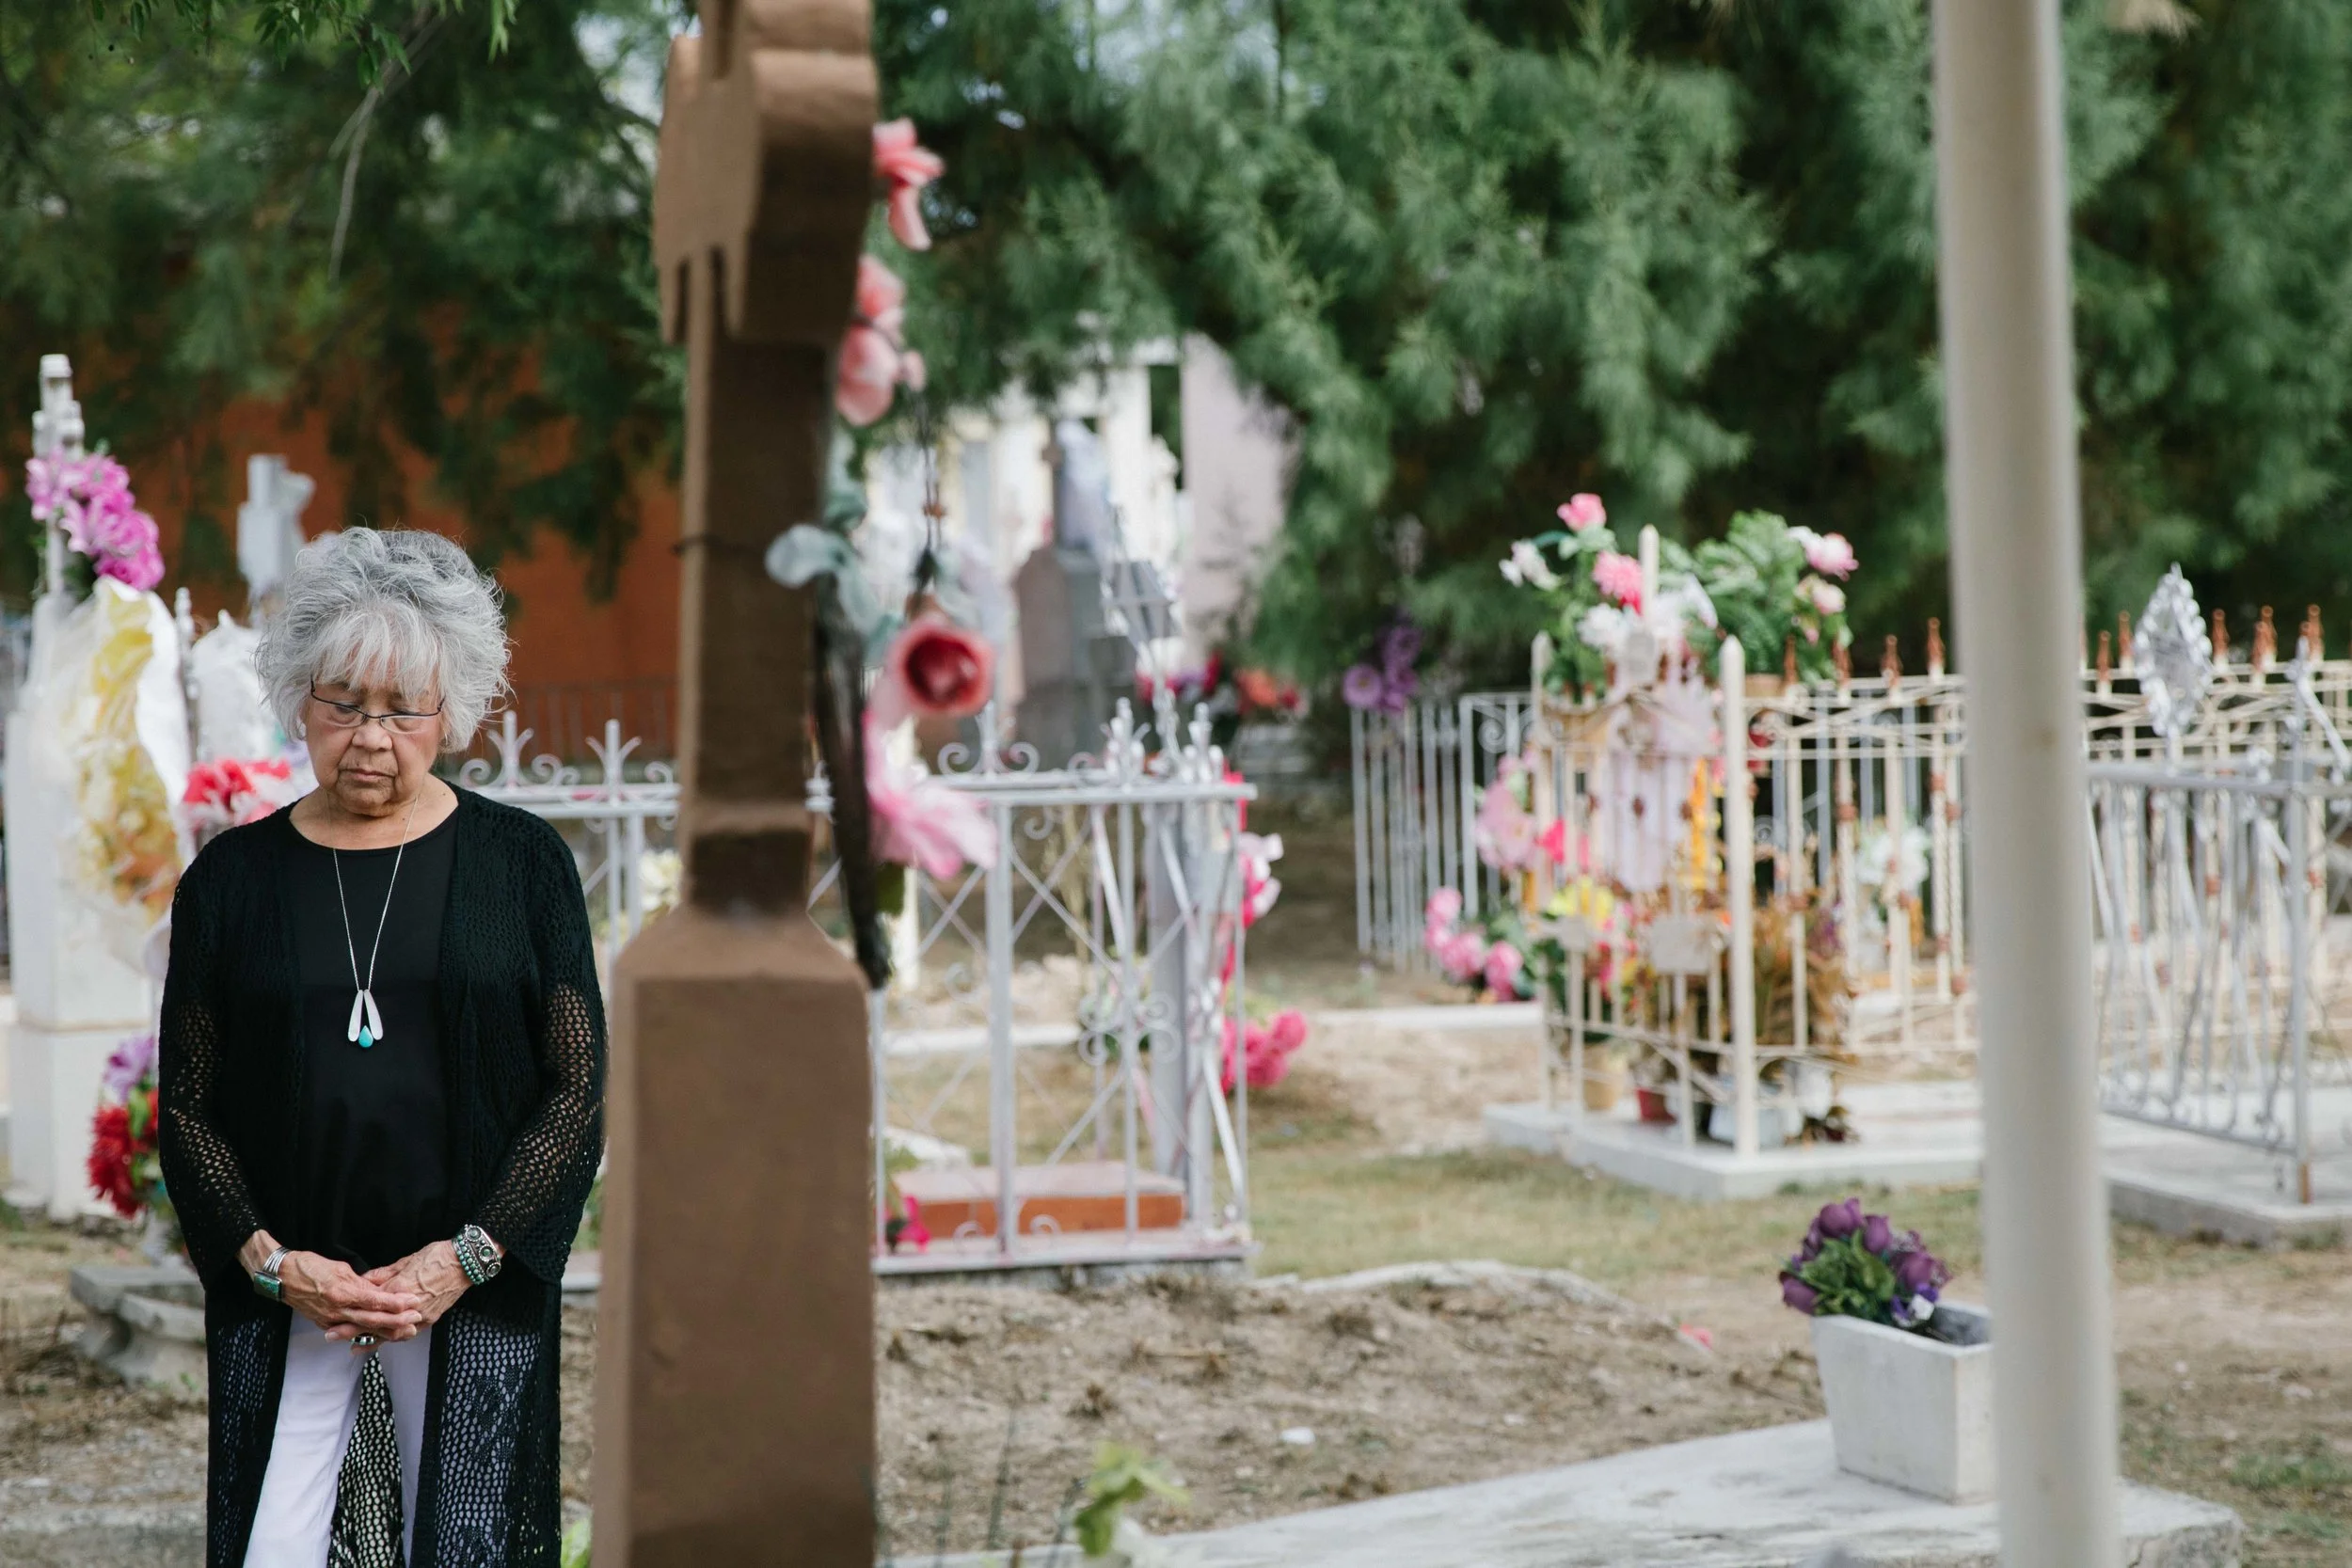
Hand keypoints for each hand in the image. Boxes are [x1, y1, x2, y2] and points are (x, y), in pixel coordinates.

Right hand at [277, 1250, 423, 1341]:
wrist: (281, 1277)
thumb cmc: (310, 1267)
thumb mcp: (341, 1268)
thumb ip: (361, 1283)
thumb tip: (378, 1291)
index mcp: (342, 1292)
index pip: (375, 1300)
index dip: (396, 1302)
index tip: (413, 1300)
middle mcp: (337, 1309)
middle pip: (372, 1319)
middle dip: (397, 1321)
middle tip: (417, 1318)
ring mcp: (330, 1320)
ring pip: (362, 1329)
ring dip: (385, 1331)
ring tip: (405, 1331)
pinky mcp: (324, 1324)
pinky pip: (348, 1331)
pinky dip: (365, 1334)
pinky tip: (379, 1335)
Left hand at [342, 1242, 471, 1347]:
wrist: (465, 1262)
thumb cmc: (437, 1256)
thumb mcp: (406, 1261)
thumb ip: (383, 1275)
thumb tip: (364, 1281)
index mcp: (400, 1287)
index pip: (370, 1301)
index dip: (351, 1308)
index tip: (333, 1313)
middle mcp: (408, 1306)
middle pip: (376, 1321)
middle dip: (352, 1329)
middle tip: (331, 1335)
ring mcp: (420, 1315)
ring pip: (390, 1333)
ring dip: (370, 1340)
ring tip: (351, 1346)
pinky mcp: (430, 1319)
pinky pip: (406, 1334)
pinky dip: (391, 1339)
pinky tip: (379, 1343)